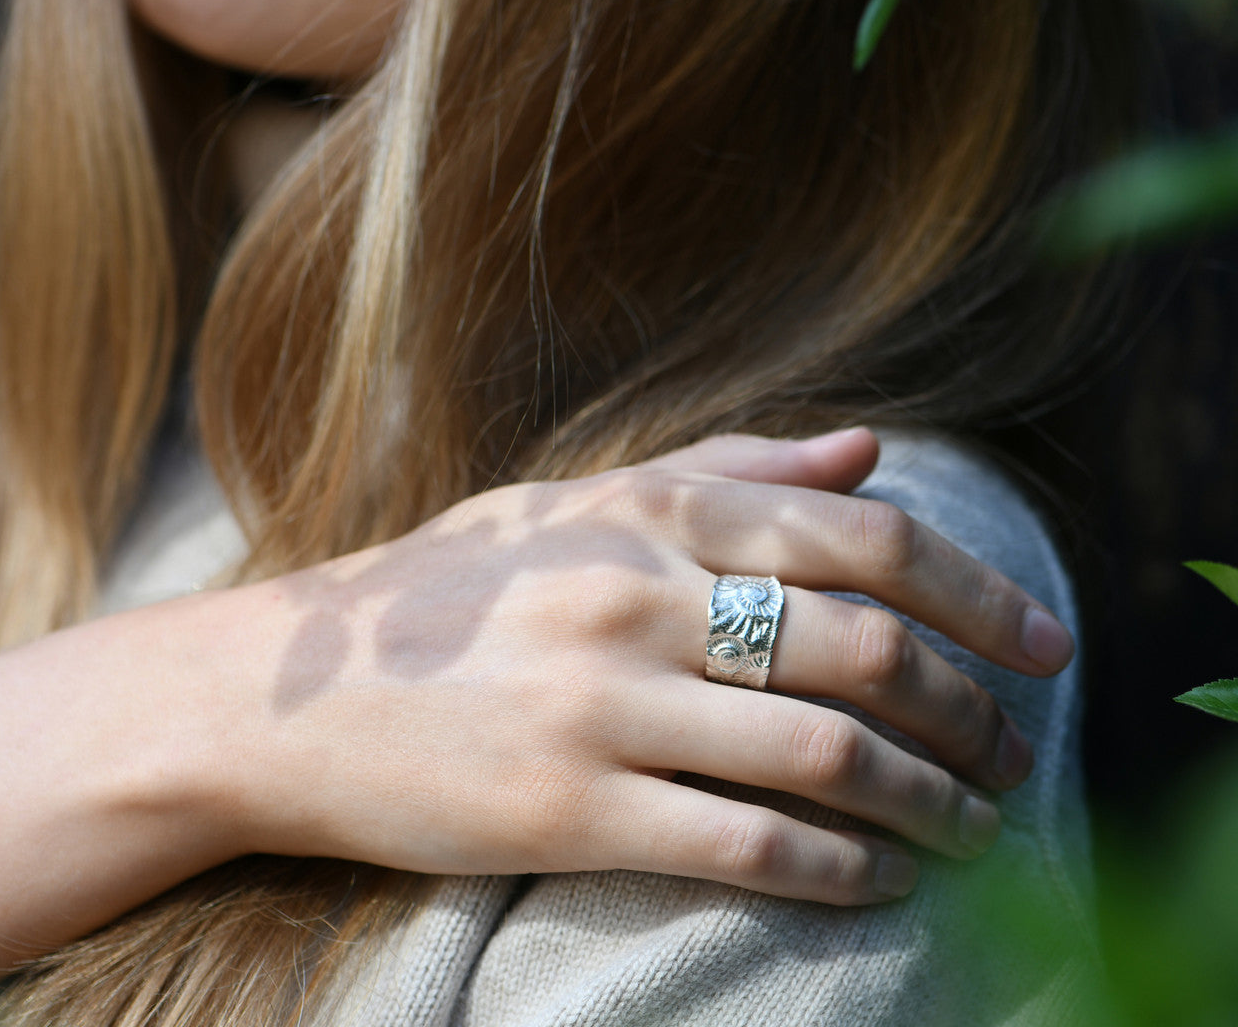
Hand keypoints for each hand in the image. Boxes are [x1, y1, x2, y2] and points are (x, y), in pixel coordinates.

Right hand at [204, 428, 1071, 905]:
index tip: (1046, 642)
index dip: (979, 591)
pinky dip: (843, 871)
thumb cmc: (449, 589)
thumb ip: (732, 467)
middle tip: (1017, 751)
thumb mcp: (579, 501)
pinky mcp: (566, 811)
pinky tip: (882, 880)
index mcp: (649, 510)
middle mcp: (636, 596)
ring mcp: (601, 705)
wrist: (285, 691)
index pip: (863, 539)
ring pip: (827, 758)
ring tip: (979, 827)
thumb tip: (871, 450)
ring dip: (933, 802)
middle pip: (867, 650)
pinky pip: (748, 847)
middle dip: (972, 711)